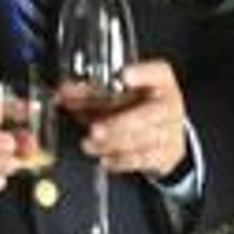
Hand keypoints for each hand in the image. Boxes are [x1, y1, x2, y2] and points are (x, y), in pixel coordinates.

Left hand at [58, 58, 190, 179]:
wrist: (166, 134)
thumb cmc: (140, 107)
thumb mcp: (119, 94)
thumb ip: (91, 93)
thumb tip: (62, 93)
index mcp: (161, 81)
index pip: (158, 72)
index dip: (142, 74)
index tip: (124, 76)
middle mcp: (169, 104)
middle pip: (147, 114)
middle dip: (118, 123)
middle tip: (95, 129)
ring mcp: (170, 131)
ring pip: (141, 140)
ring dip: (111, 144)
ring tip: (88, 144)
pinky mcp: (165, 154)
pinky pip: (142, 160)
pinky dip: (120, 161)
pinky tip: (104, 159)